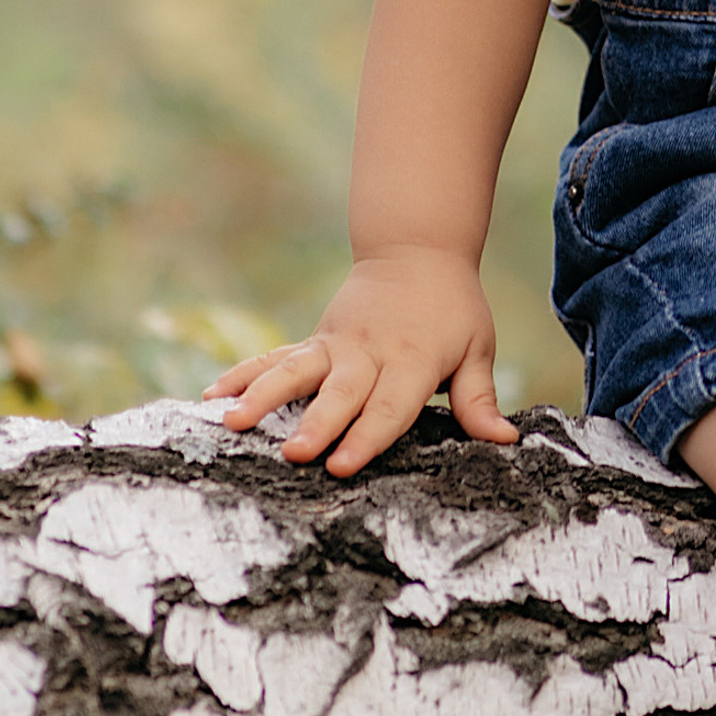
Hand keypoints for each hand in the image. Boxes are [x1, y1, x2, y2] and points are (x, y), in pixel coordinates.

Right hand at [203, 246, 518, 476]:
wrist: (417, 250)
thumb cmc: (453, 310)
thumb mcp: (477, 347)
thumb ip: (479, 398)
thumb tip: (504, 440)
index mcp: (414, 360)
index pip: (390, 406)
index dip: (367, 436)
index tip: (342, 465)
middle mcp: (369, 353)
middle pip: (340, 393)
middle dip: (316, 423)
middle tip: (292, 453)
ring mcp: (336, 345)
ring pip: (295, 370)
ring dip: (262, 395)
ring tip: (230, 419)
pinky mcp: (315, 340)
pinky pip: (274, 357)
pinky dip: (243, 373)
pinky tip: (211, 394)